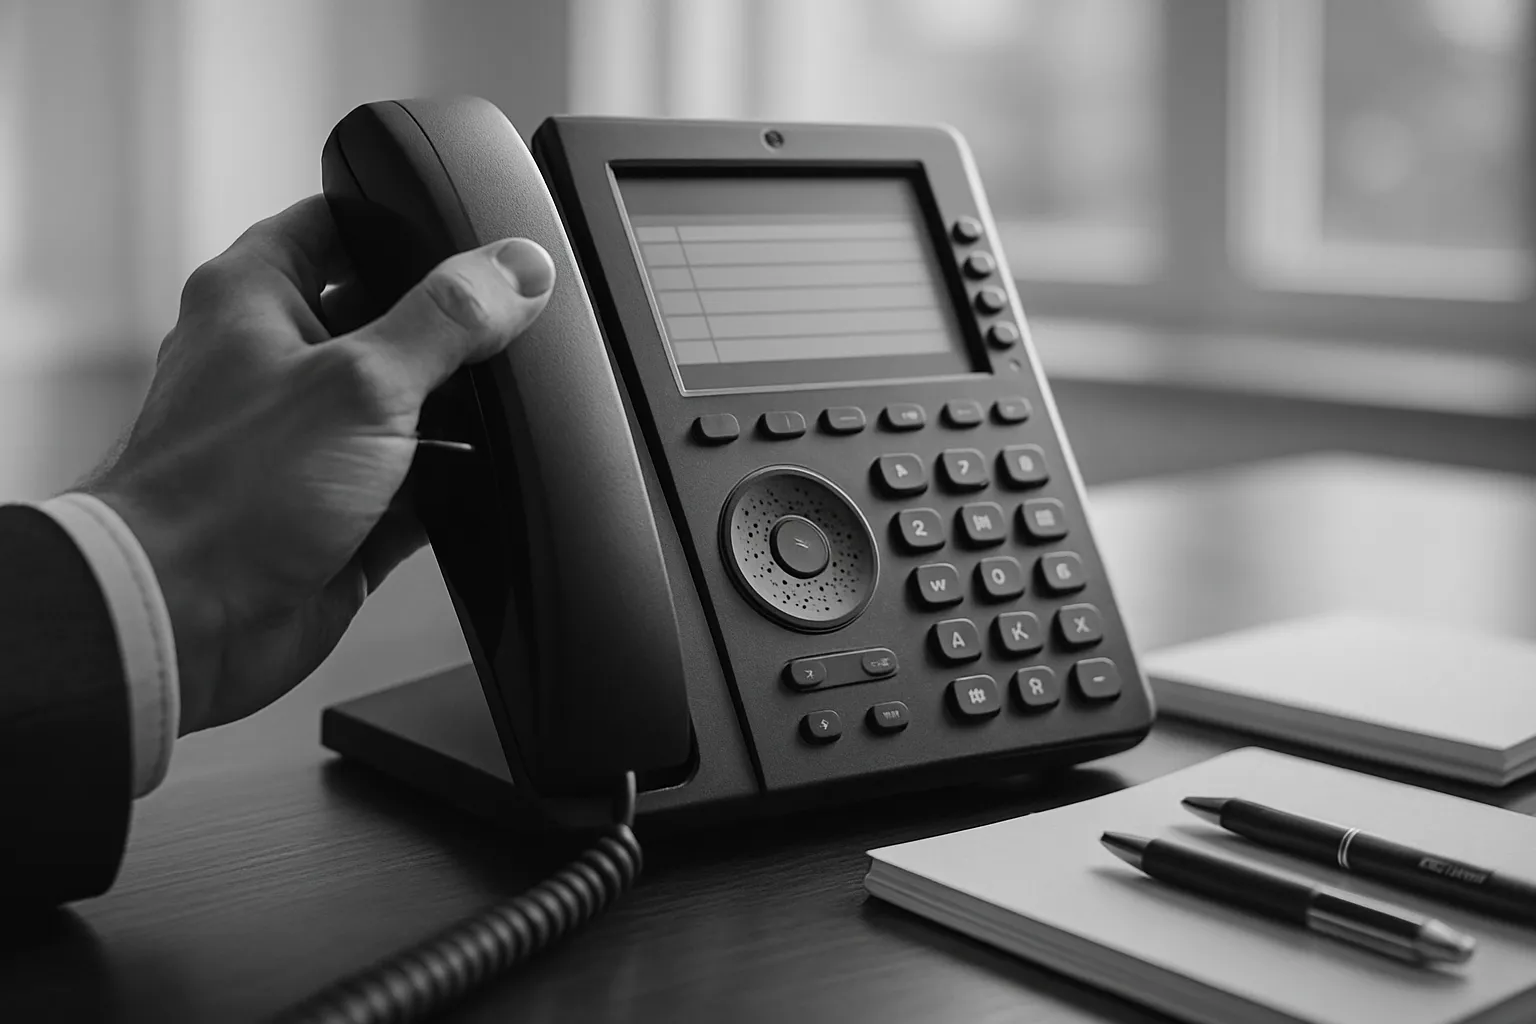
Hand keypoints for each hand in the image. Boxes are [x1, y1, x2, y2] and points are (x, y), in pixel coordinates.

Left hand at [87, 196, 554, 732]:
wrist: (185, 621)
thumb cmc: (228, 492)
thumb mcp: (360, 381)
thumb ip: (448, 318)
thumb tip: (520, 269)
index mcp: (256, 299)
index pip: (336, 224)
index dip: (402, 222)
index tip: (473, 234)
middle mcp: (279, 364)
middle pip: (388, 318)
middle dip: (450, 331)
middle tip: (507, 331)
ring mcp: (311, 443)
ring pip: (410, 407)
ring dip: (458, 418)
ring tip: (502, 415)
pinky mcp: (341, 514)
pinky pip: (418, 488)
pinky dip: (455, 488)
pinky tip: (488, 487)